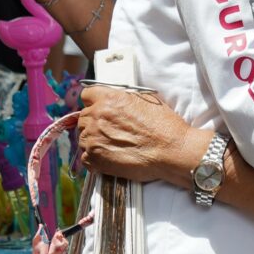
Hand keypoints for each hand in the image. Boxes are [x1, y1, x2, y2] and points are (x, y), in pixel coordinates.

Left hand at [78, 86, 203, 183]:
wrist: (171, 150)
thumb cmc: (164, 125)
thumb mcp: (147, 99)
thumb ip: (123, 98)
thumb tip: (115, 101)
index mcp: (108, 99)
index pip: (87, 95)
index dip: (94, 102)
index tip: (99, 108)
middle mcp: (96, 116)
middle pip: (83, 117)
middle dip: (94, 122)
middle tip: (111, 131)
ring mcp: (92, 138)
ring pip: (82, 137)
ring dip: (94, 141)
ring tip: (113, 146)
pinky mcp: (94, 159)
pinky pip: (85, 157)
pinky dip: (95, 158)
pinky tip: (111, 157)